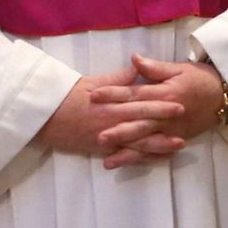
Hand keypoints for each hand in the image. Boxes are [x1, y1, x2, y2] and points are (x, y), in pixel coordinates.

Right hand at [37, 64, 185, 169]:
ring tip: (179, 143)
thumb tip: (135, 69)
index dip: (159, 100)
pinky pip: (125, 154)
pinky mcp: (101, 148)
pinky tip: (157, 158)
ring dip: (160, 142)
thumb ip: (115, 79)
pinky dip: (142, 157)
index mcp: (109, 101)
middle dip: (164, 117)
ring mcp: (107, 135)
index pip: (138, 99)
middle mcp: (111, 118)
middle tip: (184, 115)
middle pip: (142, 118)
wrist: (43, 115)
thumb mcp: (90, 83)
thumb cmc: (64, 96)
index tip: (177, 96)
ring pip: (138, 141)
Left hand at [89, 54, 223, 167]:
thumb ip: (154, 68)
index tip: (93, 95)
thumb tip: (134, 58)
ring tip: (108, 157)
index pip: (134, 94)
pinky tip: (127, 164)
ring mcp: (170, 130)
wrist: (224, 97)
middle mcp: (165, 115)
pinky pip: (156, 151)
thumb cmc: (200, 79)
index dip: (113, 94)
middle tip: (97, 135)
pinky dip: (141, 158)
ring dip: (127, 150)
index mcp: (163, 94)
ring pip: (145, 141)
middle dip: (117, 129)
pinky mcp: (174, 139)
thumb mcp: (178, 69)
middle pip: (138, 122)